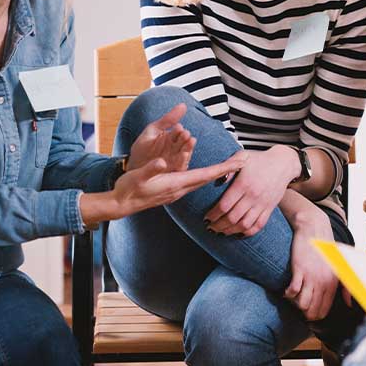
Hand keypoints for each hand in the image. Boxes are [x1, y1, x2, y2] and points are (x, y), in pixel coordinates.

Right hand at [113, 150, 244, 215]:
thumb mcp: (139, 176)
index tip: (238, 163)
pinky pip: (195, 183)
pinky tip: (210, 174)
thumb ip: (151, 169)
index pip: (204, 175)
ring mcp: (178, 191)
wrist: (122, 204)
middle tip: (244, 161)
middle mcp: (180, 189)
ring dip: (218, 173)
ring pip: (203, 181)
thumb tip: (162, 162)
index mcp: (176, 183)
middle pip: (209, 178)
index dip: (222, 169)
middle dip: (227, 170)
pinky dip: (207, 176)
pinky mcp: (174, 190)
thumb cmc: (129, 188)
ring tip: (232, 165)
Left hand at [127, 104, 194, 172]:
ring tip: (188, 143)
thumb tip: (184, 105)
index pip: (179, 132)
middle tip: (185, 135)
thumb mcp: (152, 131)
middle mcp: (176, 148)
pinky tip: (183, 156)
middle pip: (184, 142)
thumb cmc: (142, 150)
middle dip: (185, 138)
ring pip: (186, 153)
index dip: (179, 130)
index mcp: (171, 137)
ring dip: (188, 148)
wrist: (133, 168)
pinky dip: (183, 161)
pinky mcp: (175, 171)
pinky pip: (181, 166)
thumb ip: (167, 119)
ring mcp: (176, 160)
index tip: (178, 127)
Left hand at [205, 145, 299, 236]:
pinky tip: (238, 233)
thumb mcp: (242, 156)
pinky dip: (247, 232)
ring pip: (244, 225)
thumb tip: (217, 180)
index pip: (225, 205)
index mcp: (243, 183)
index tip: (206, 217)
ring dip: (230, 231)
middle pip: (233, 218)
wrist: (283, 163)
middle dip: (218, 225)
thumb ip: (228, 166)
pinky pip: (258, 225)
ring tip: (221, 232)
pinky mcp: (270, 208)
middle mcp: (253, 196)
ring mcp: (262, 204)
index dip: (213, 214)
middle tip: (210, 227)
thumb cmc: (260, 159)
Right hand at [284, 211, 337, 320]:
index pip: (324, 310)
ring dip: (296, 304)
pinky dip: (288, 294)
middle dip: (305, 313)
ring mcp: (311, 276)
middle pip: (313, 310)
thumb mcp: (339, 268)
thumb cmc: (324, 249)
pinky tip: (287, 290)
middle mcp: (323, 282)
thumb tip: (349, 304)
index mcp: (332, 284)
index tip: (309, 313)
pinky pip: (293, 291)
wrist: (313, 229)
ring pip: (302, 304)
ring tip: (293, 298)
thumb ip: (345, 287)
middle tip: (300, 306)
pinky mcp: (299, 270)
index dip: (315, 316)